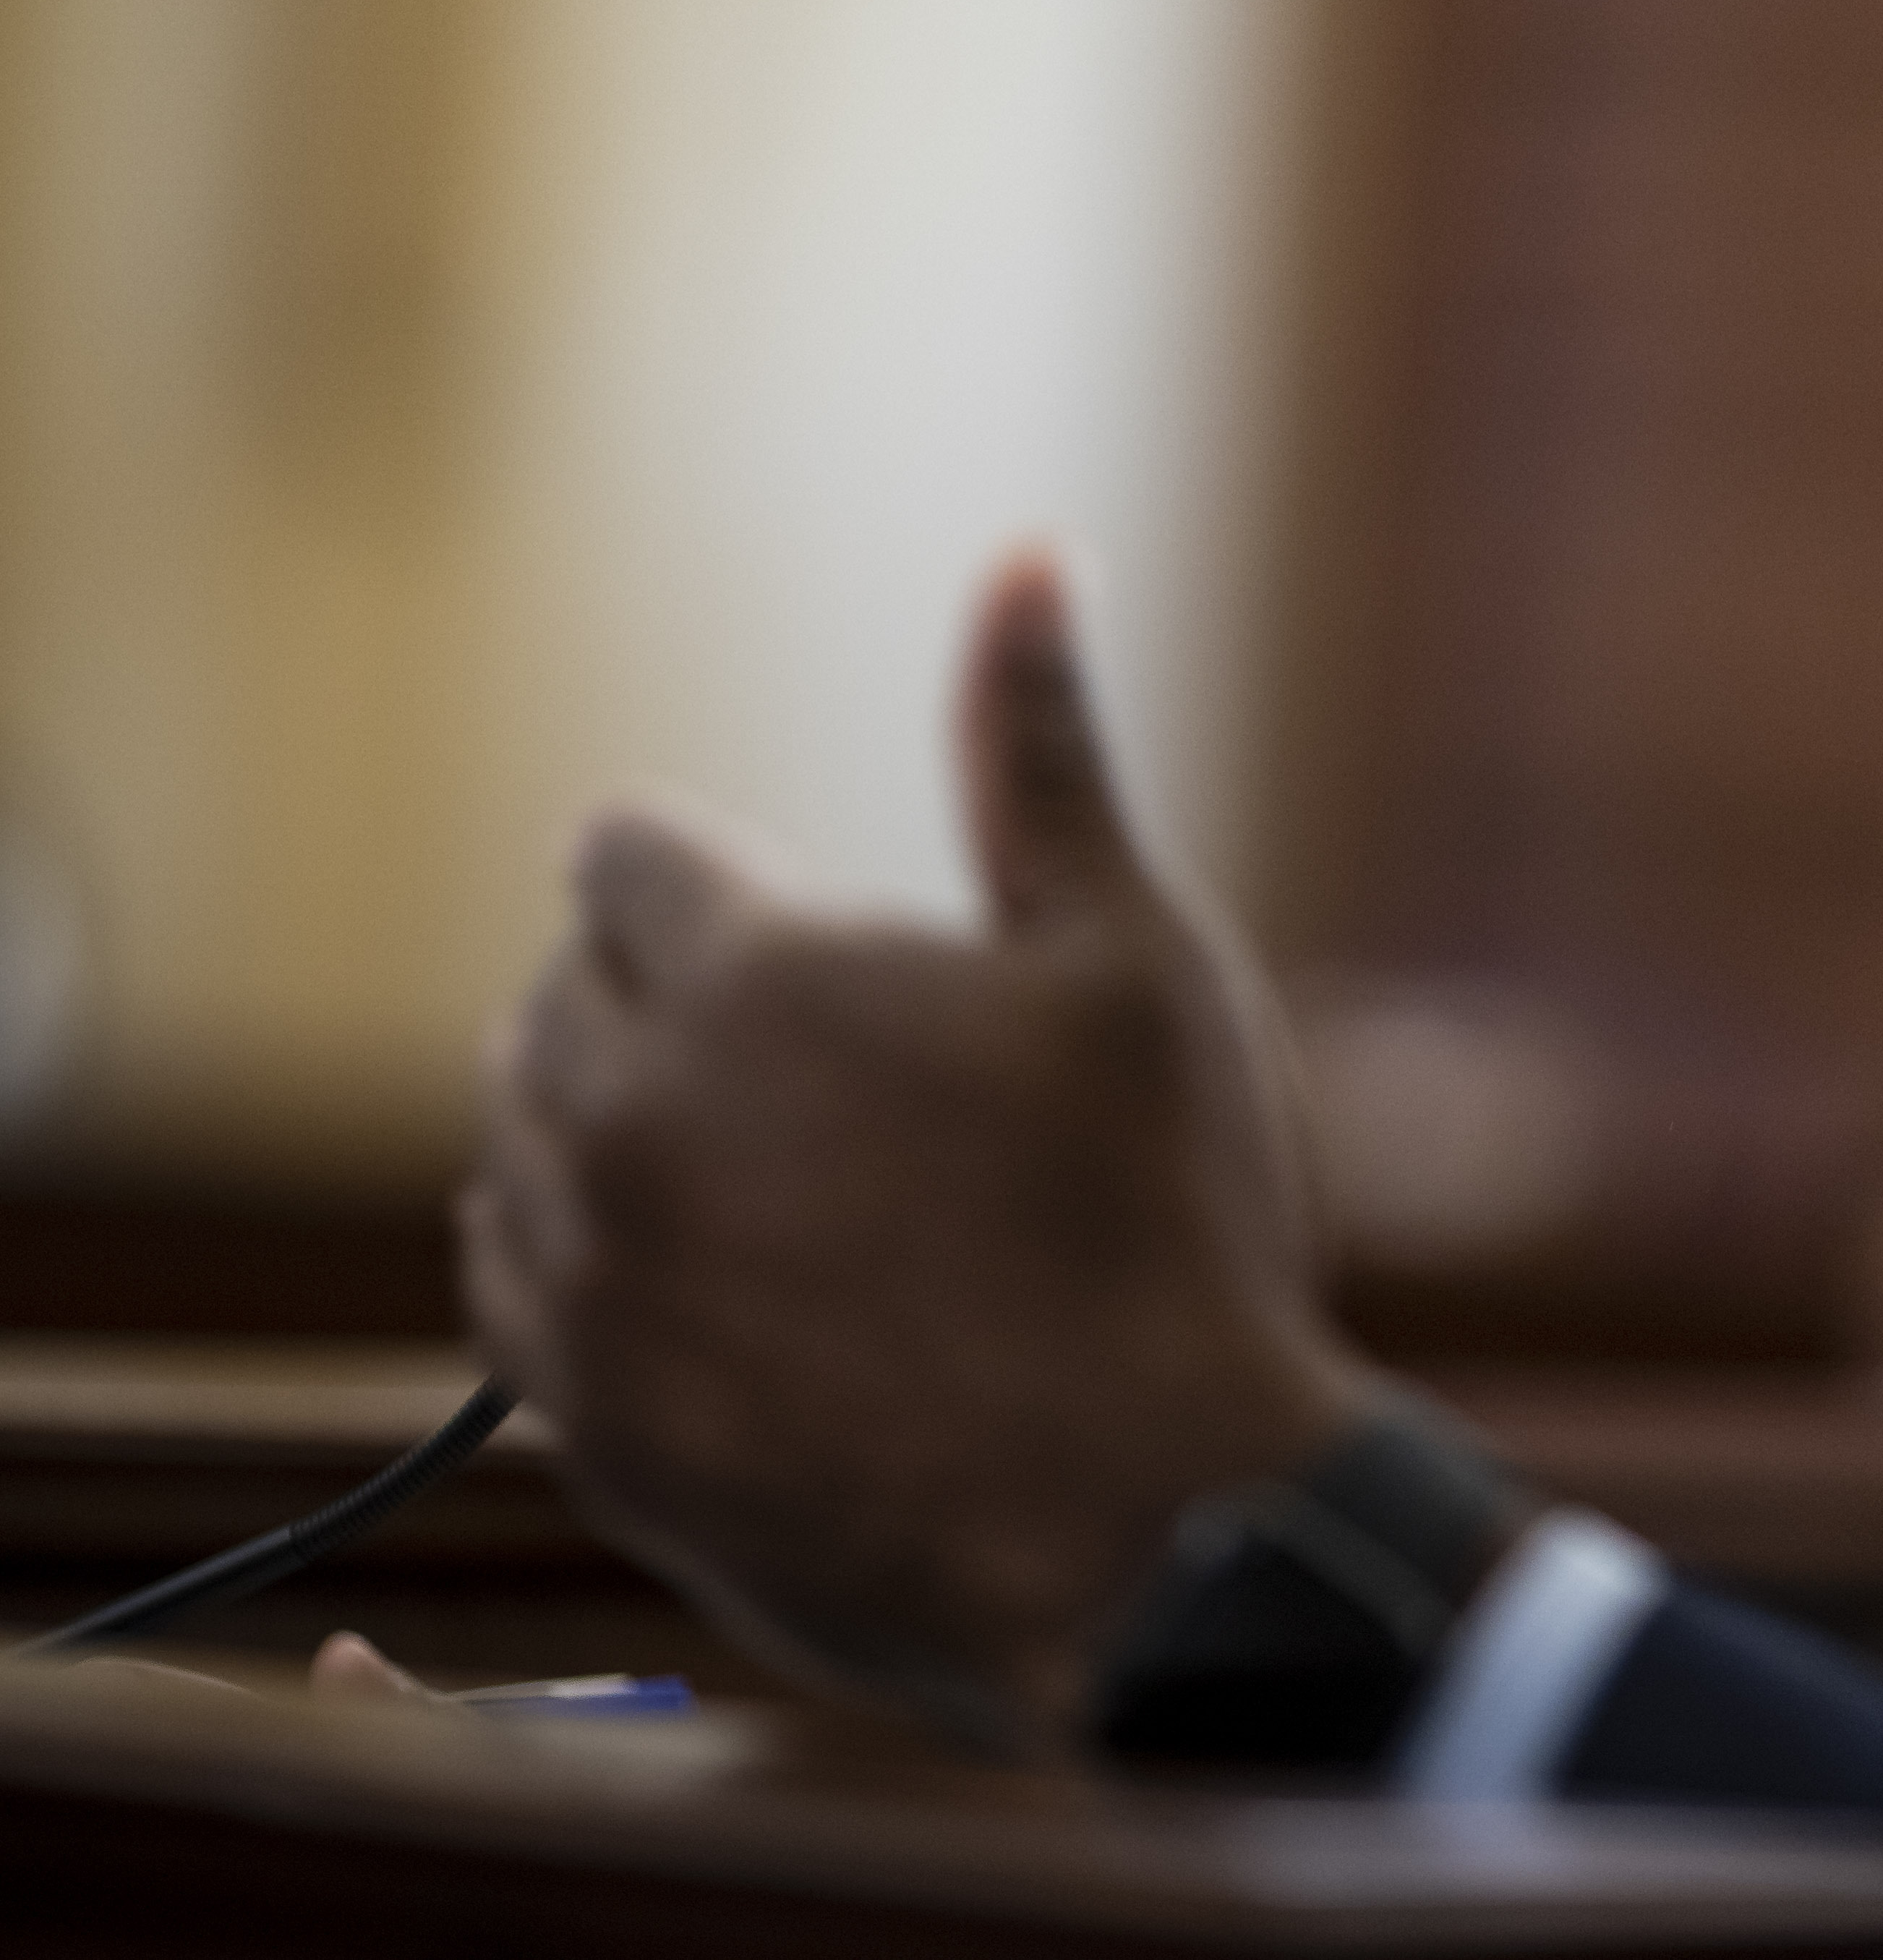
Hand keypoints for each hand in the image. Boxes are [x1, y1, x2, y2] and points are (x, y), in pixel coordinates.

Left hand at [461, 551, 1374, 1749]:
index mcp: (755, 975)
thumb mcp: (1130, 956)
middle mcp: (629, 1114)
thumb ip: (1038, 752)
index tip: (815, 945)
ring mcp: (591, 1280)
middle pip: (562, 990)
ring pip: (520, 1142)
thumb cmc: (1166, 1223)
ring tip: (788, 1190)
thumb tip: (1024, 555)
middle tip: (828, 1078)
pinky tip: (726, 1292)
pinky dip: (589, 1267)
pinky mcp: (585, 1422)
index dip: (721, 881)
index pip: (624, 853)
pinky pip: (514, 1295)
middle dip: (667, 1002)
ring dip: (619, 1134)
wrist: (1151, 1530)